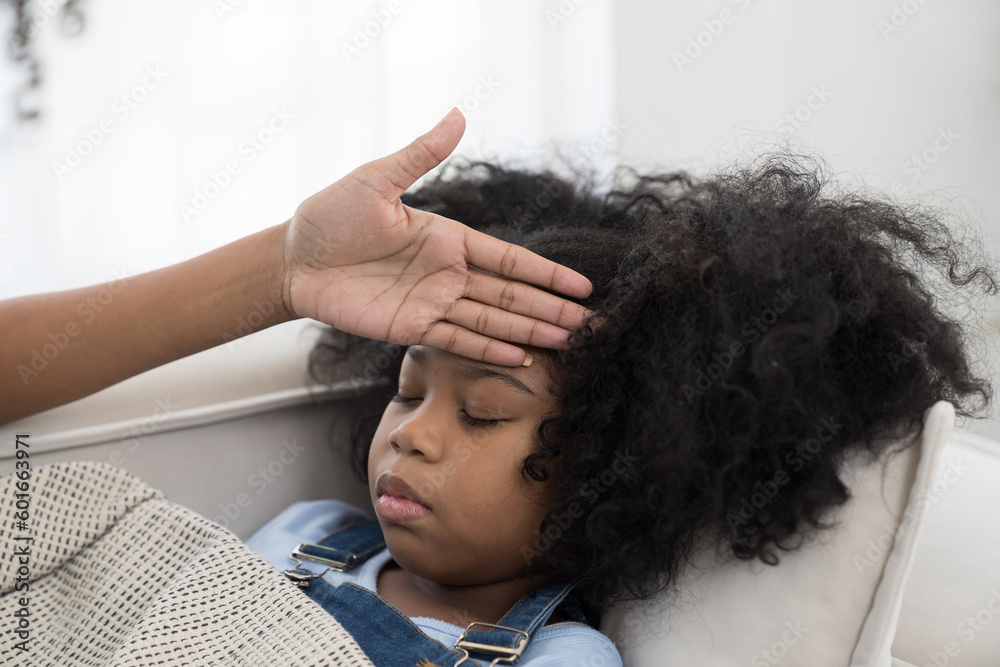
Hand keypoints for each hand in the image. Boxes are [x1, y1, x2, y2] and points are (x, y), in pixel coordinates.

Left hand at [281, 108, 593, 365]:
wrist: (294, 258)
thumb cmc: (332, 214)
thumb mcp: (378, 180)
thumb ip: (421, 155)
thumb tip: (459, 114)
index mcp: (448, 238)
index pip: (510, 258)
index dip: (546, 273)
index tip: (582, 285)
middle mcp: (448, 273)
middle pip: (511, 294)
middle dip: (551, 308)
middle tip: (589, 323)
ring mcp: (432, 303)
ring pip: (492, 320)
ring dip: (530, 332)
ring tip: (567, 342)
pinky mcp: (410, 329)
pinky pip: (456, 340)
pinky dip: (487, 349)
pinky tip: (519, 356)